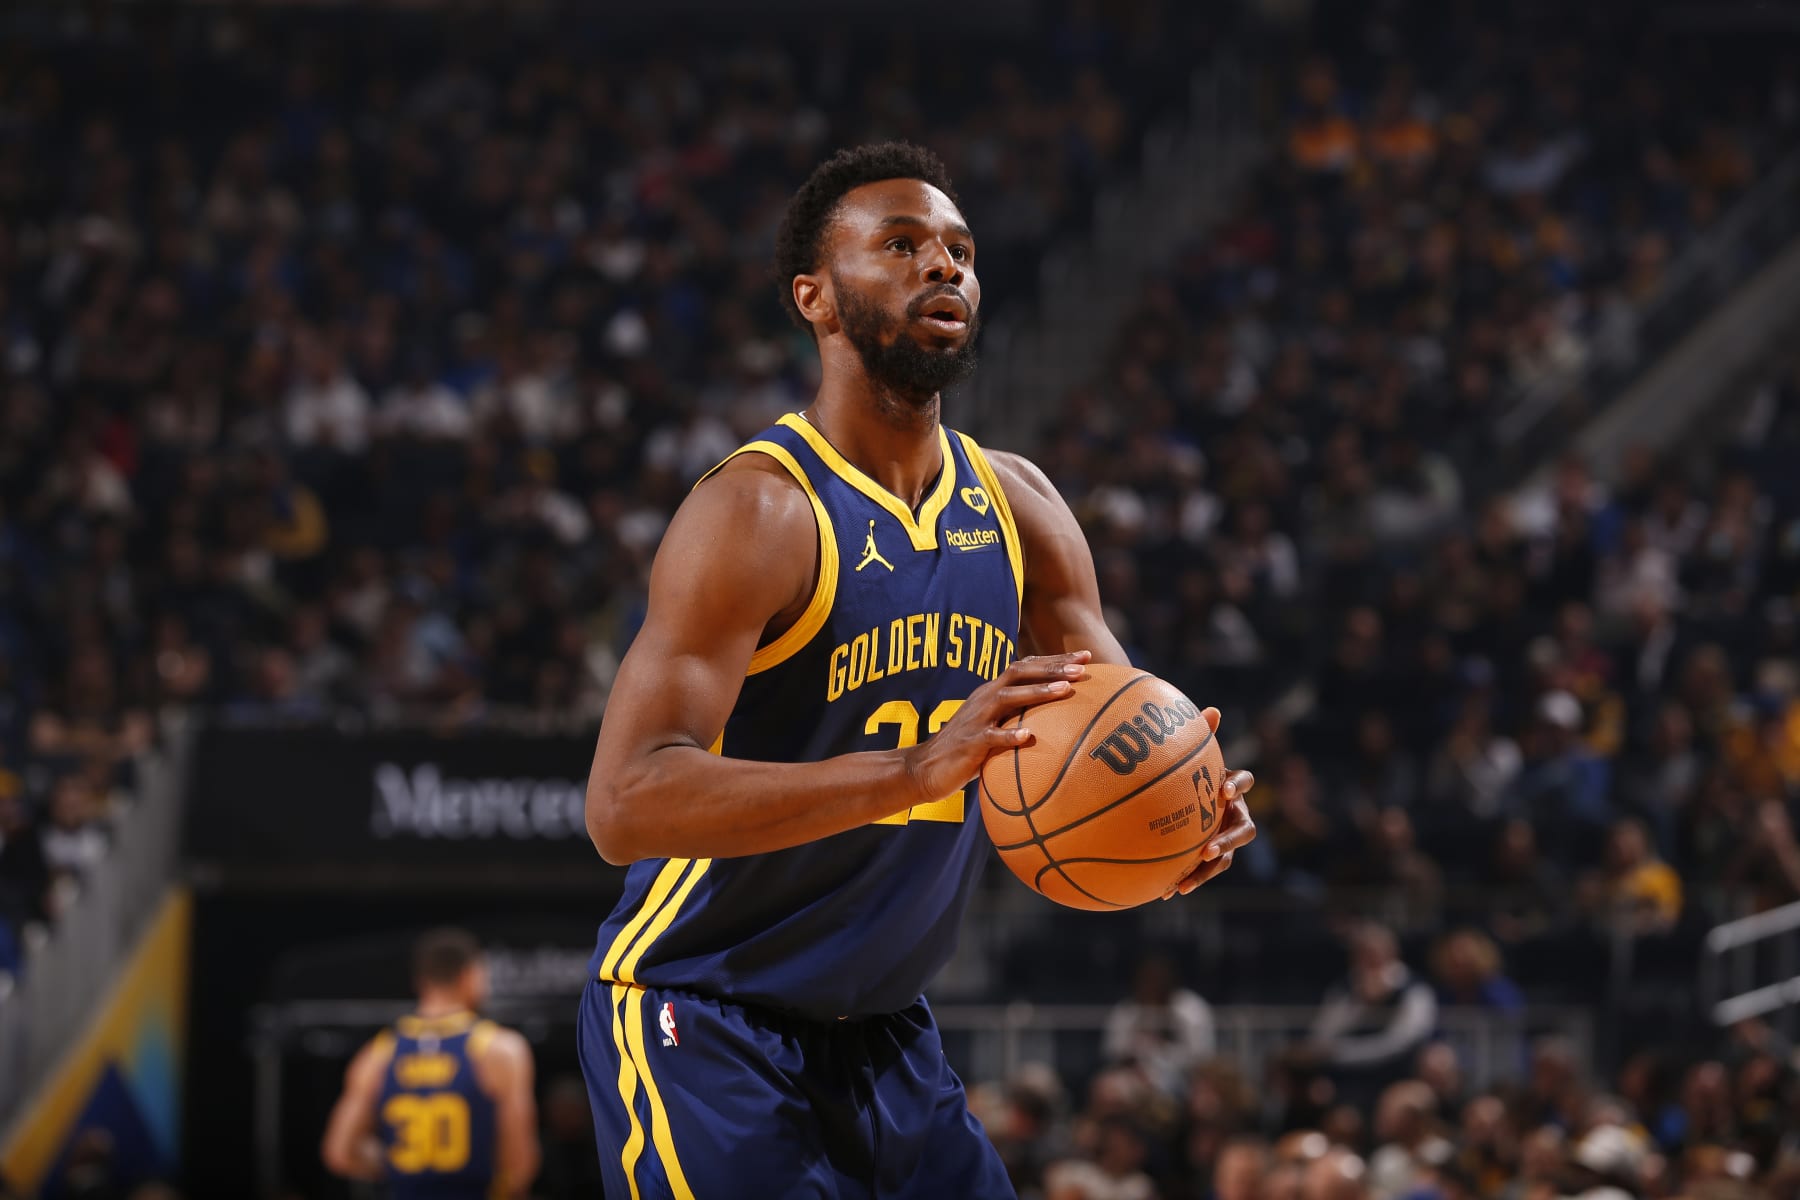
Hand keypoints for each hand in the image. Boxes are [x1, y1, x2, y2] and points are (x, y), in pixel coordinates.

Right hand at [901, 651, 1090, 802]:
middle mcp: (985, 699)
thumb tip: (1059, 722)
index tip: (1086, 657)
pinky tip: (1028, 736)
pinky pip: (990, 737)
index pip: (1026, 667)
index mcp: (992, 693)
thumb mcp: (994, 727)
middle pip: (1020, 673)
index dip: (1055, 660)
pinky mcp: (969, 743)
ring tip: (1064, 690)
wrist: (925, 768)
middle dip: (1052, 668)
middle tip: (1082, 668)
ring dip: (1037, 692)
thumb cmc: (967, 750)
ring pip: (1008, 698)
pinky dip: (1009, 736)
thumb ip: (1017, 718)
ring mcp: (976, 719)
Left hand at [1163, 707, 1255, 898]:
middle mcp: (1234, 814)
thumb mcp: (1192, 756)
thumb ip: (1201, 736)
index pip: (1246, 781)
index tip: (1224, 790)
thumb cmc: (1189, 773)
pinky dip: (1187, 880)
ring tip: (1185, 882)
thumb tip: (1211, 710)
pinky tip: (1164, 892)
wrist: (1184, 800)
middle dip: (1229, 840)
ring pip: (1225, 859)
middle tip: (1210, 848)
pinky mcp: (1209, 857)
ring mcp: (1224, 837)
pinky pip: (1201, 871)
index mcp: (1232, 787)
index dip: (1239, 785)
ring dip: (1207, 870)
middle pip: (1244, 830)